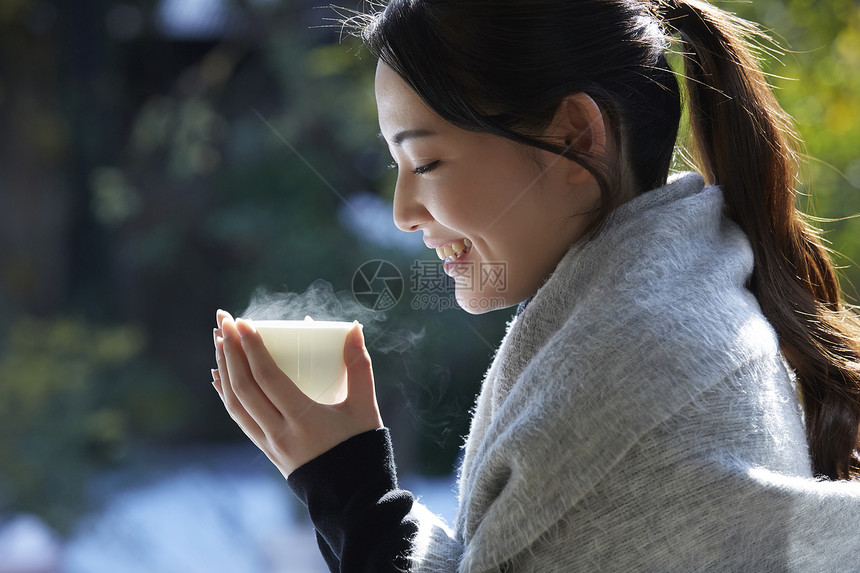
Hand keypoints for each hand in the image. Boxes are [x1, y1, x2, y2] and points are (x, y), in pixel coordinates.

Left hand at [211, 310, 383, 476]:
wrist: (352, 496)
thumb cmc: (362, 448)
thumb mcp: (365, 406)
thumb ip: (359, 366)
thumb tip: (354, 329)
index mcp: (305, 420)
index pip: (267, 379)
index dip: (252, 349)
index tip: (243, 323)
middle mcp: (280, 433)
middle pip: (244, 388)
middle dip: (230, 351)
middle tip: (224, 322)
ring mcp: (269, 444)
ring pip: (235, 404)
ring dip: (225, 369)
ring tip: (219, 342)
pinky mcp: (266, 450)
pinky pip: (239, 418)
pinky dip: (227, 394)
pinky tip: (220, 376)